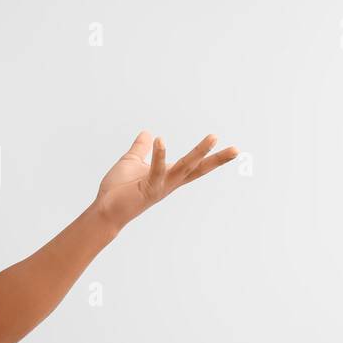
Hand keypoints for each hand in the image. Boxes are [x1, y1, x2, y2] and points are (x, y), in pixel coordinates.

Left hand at [93, 131, 237, 231]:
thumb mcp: (132, 162)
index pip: (194, 166)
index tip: (232, 150)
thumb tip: (147, 132)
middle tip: (237, 149)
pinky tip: (160, 140)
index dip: (211, 157)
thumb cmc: (118, 189)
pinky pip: (156, 170)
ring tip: (213, 138)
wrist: (105, 210)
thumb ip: (141, 148)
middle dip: (217, 159)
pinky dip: (160, 155)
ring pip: (184, 168)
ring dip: (199, 153)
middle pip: (198, 169)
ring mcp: (161, 186)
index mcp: (168, 176)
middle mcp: (169, 183)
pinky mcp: (148, 188)